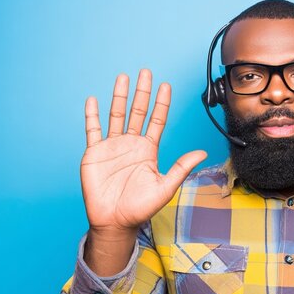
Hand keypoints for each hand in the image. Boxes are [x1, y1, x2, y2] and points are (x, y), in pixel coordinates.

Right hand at [81, 69, 205, 273]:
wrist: (115, 222)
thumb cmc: (140, 208)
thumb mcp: (165, 187)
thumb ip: (181, 168)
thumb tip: (202, 152)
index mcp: (148, 150)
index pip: (156, 121)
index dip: (161, 103)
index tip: (166, 86)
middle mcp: (131, 144)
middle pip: (138, 112)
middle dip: (143, 92)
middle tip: (146, 72)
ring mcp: (112, 147)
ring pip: (116, 115)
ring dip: (119, 97)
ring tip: (123, 78)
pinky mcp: (94, 153)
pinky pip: (92, 130)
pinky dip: (92, 115)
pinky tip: (93, 100)